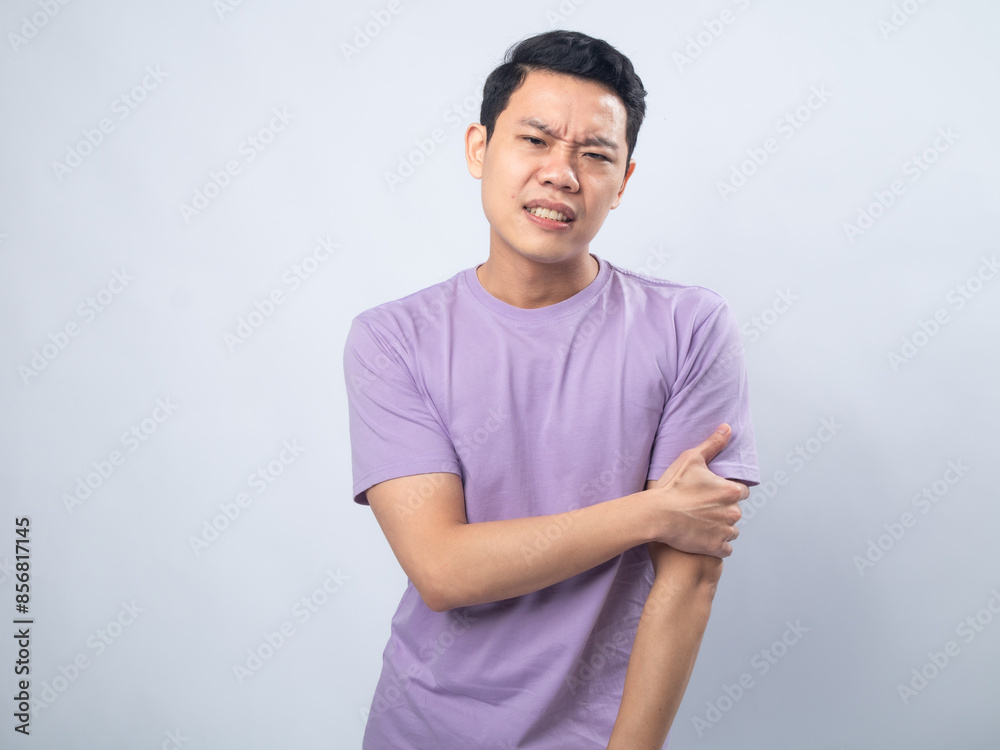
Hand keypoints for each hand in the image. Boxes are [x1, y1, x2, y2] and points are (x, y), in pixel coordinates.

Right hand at [646, 424, 748, 557]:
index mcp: (731, 491)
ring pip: (731, 530)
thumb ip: (712, 444)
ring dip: (720, 528)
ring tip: (700, 524)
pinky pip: (725, 549)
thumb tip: (727, 428)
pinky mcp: (716, 548)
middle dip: (723, 511)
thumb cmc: (672, 487)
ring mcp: (725, 531)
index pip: (741, 492)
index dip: (726, 492)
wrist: (657, 515)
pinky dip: (716, 545)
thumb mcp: (691, 459)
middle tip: (701, 509)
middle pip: (735, 512)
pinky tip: (702, 538)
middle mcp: (733, 512)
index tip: (711, 494)